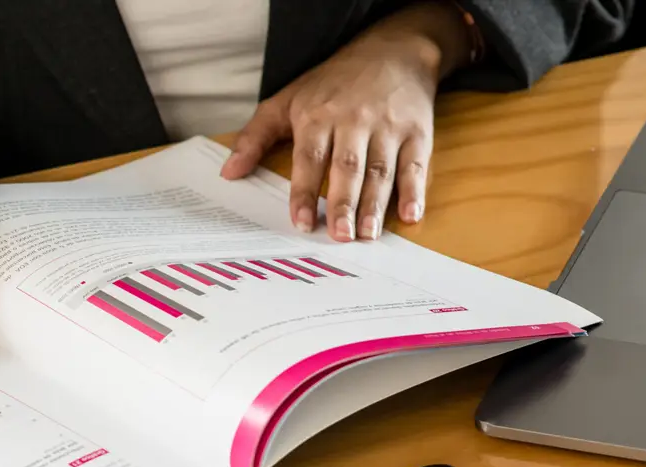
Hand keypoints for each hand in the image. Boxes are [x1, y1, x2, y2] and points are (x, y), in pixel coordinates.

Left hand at [221, 1, 472, 241]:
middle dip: (343, 202)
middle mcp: (353, 121)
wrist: (392, 51)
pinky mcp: (417, 132)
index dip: (305, 191)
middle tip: (340, 235)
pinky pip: (416, 164)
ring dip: (374, 204)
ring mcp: (387, 127)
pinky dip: (415, 191)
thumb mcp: (286, 100)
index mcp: (317, 115)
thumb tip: (228, 173)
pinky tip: (410, 216)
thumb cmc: (332, 84)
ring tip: (367, 235)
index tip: (301, 222)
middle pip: (347, 167)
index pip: (309, 158)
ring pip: (380, 170)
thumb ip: (254, 137)